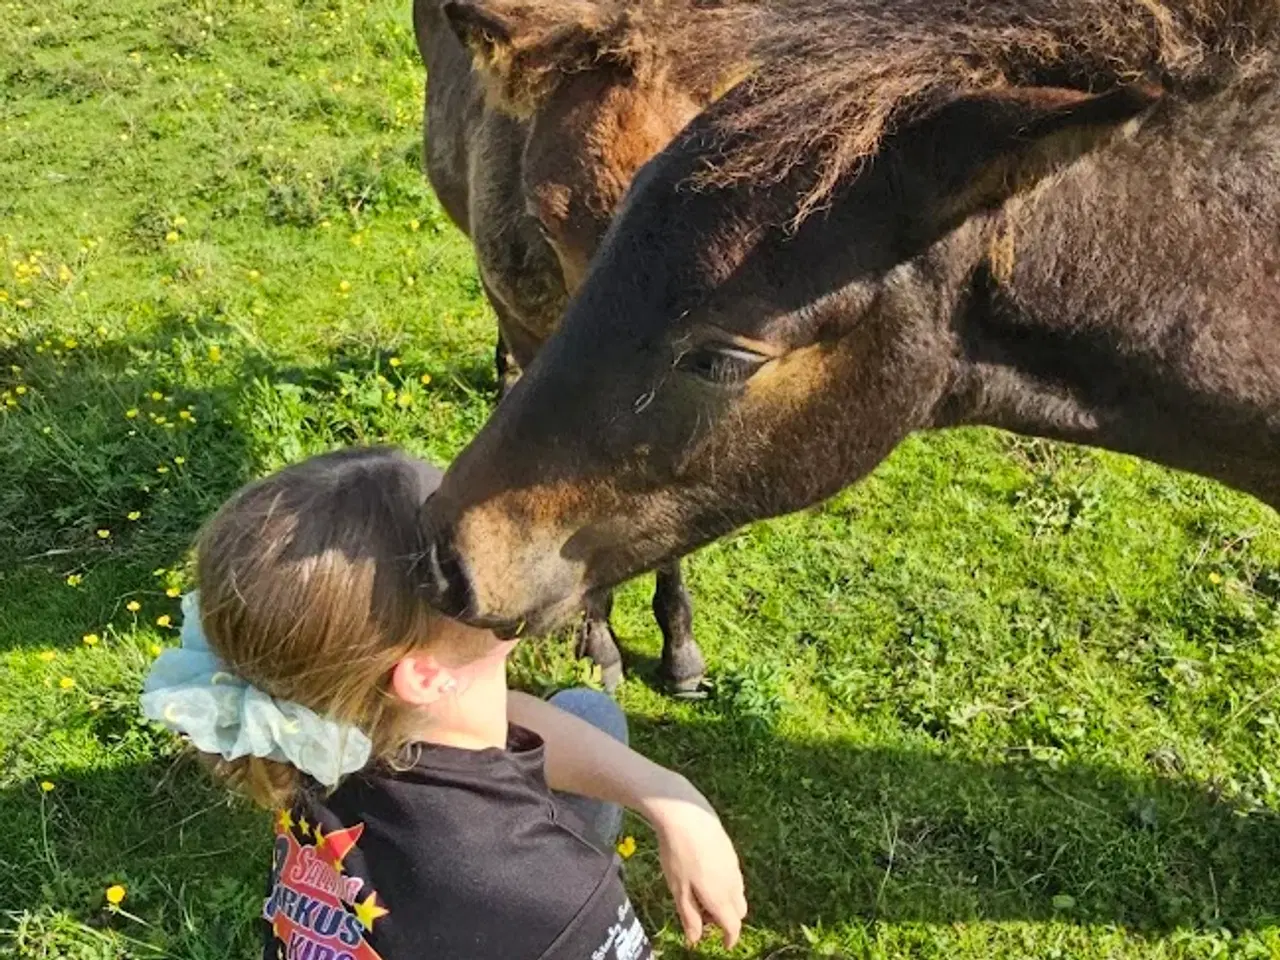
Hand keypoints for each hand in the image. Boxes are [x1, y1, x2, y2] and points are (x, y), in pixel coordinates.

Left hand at [642, 776, 746, 948]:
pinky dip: (724, 884)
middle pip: (739, 911)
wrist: (685, 814)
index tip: (724, 945)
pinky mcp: (731, 851)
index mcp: (721, 896)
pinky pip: (733, 876)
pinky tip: (703, 873)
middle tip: (703, 916)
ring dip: (725, 901)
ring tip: (699, 892)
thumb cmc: (678, 853)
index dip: (730, 939)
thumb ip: (689, 916)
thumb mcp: (678, 889)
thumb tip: (695, 940)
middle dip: (727, 920)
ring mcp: (734, 865)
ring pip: (737, 892)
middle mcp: (733, 883)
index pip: (734, 926)